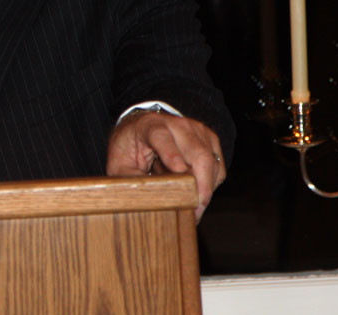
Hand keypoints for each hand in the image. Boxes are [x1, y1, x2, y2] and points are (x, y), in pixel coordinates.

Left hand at [106, 110, 225, 221]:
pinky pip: (218, 169)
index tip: (178, 172)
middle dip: (200, 186)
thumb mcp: (120, 163)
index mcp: (151, 127)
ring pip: (211, 164)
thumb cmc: (130, 147)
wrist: (143, 126)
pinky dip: (209, 184)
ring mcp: (197, 130)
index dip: (171, 155)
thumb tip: (146, 199)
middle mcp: (177, 125)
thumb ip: (130, 179)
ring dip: (204, 189)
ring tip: (189, 205)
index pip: (163, 139)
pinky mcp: (210, 139)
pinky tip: (193, 189)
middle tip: (194, 212)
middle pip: (197, 154)